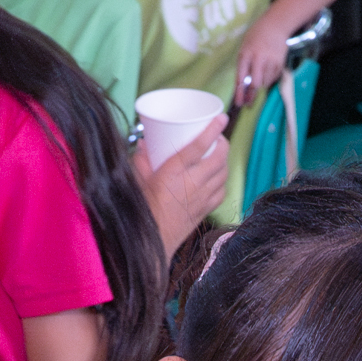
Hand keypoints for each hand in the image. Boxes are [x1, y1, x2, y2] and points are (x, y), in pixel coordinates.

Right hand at [135, 119, 229, 256]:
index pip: (200, 145)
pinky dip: (222, 182)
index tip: (221, 118)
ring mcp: (201, 197)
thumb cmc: (142, 210)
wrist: (152, 242)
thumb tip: (144, 145)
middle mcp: (192, 183)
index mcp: (174, 172)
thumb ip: (141, 160)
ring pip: (223, 174)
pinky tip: (217, 178)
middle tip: (219, 136)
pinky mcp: (205, 210)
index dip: (213, 129)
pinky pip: (221, 192)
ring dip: (224, 162)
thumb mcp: (137, 180)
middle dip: (223, 144)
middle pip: (218, 158)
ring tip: (219, 154)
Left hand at [231, 15, 295, 109]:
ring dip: (260, 86)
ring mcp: (271, 62)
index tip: (239, 103)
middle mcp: (258, 58)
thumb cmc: (255, 38)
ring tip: (258, 80)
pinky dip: (268, 80)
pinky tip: (267, 71)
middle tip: (249, 103)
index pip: (241, 78)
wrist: (275, 26)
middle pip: (255, 84)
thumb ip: (243, 66)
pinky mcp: (280, 64)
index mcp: (246, 54)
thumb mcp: (244, 48)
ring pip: (265, 83)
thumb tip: (242, 87)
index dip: (239, 93)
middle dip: (252, 96)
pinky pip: (273, 79)